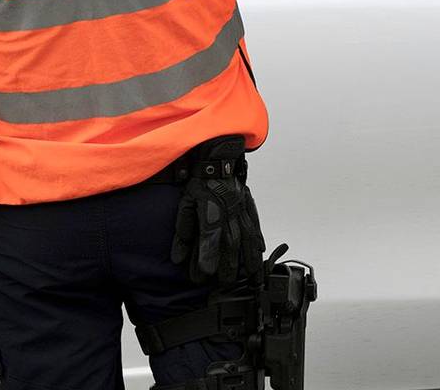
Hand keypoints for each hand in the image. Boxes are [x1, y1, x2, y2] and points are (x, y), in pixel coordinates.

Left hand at [171, 142, 265, 284]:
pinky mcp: (247, 204)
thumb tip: (178, 257)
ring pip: (247, 235)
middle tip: (226, 283)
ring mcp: (241, 207)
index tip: (206, 273)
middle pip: (231, 241)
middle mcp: (228, 210)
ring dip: (249, 257)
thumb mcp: (185, 203)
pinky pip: (255, 223)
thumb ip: (183, 230)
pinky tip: (261, 250)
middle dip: (229, 264)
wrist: (218, 157)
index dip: (207, 255)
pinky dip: (258, 238)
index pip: (209, 236)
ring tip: (252, 274)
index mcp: (210, 208)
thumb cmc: (200, 181)